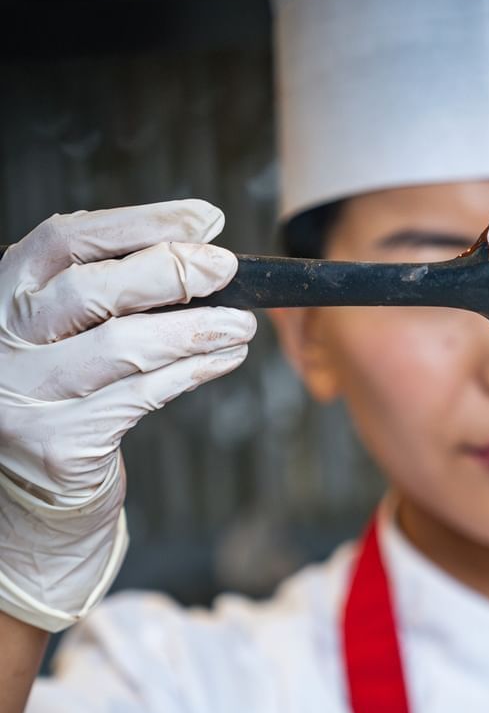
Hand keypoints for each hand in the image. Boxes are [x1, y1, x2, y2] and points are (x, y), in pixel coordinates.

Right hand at [0, 201, 253, 630]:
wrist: (26, 492)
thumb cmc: (60, 393)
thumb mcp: (65, 331)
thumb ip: (112, 290)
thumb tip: (202, 243)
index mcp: (2, 295)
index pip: (66, 239)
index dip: (138, 223)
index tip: (203, 220)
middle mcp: (2, 341)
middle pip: (91, 291)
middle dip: (170, 273)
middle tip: (226, 269)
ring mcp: (24, 395)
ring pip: (122, 349)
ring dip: (194, 331)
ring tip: (241, 324)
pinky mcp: (58, 444)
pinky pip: (140, 398)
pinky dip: (190, 374)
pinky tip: (223, 359)